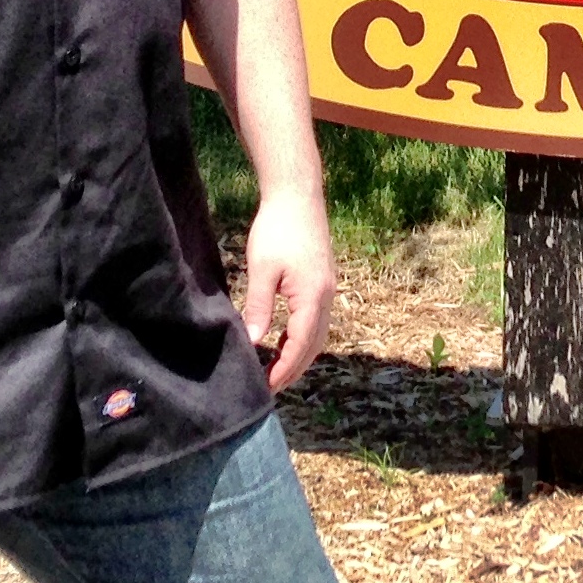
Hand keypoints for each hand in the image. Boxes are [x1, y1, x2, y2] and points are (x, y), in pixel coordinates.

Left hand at [239, 187, 333, 391]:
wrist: (297, 194)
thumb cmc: (277, 229)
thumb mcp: (262, 269)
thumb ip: (260, 307)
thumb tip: (254, 342)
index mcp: (312, 297)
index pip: (300, 345)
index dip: (284, 369)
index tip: (266, 388)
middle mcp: (327, 296)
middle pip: (314, 345)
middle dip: (293, 369)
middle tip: (270, 387)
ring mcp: (328, 287)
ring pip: (318, 334)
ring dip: (299, 354)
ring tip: (276, 369)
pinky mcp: (323, 280)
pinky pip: (317, 319)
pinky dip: (302, 336)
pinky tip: (284, 338)